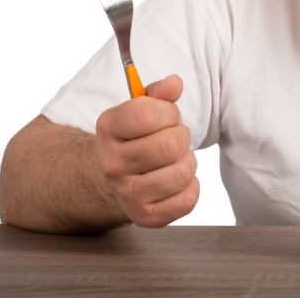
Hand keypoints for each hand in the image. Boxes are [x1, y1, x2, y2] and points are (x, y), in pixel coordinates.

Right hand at [95, 74, 198, 227]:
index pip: (148, 114)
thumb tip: (174, 83)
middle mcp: (112, 164)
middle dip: (181, 137)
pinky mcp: (145, 216)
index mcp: (108, 128)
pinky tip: (174, 182)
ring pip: (182, 173)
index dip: (168, 112)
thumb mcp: (143, 107)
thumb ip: (160, 93)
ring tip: (174, 161)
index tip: (165, 117)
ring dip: (187, 163)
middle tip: (173, 139)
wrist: (116, 175)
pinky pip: (187, 200)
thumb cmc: (137, 136)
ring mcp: (126, 193)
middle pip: (170, 145)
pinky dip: (190, 188)